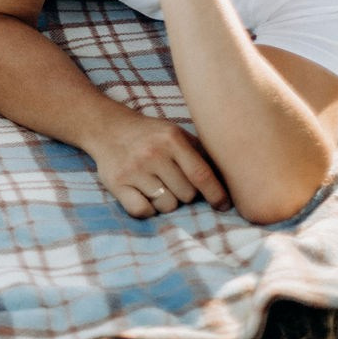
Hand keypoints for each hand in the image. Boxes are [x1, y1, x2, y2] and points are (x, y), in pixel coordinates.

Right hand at [88, 108, 230, 218]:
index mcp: (171, 138)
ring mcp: (133, 169)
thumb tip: (229, 181)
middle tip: (173, 181)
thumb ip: (200, 154)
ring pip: (166, 206)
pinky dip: (147, 208)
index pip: (201, 175)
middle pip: (186, 195)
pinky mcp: (117, 183)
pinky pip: (143, 211)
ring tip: (157, 185)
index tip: (223, 205)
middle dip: (185, 194)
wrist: (107, 126)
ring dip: (166, 201)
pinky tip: (143, 193)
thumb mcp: (175, 133)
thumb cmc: (150, 134)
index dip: (216, 194)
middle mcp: (153, 153)